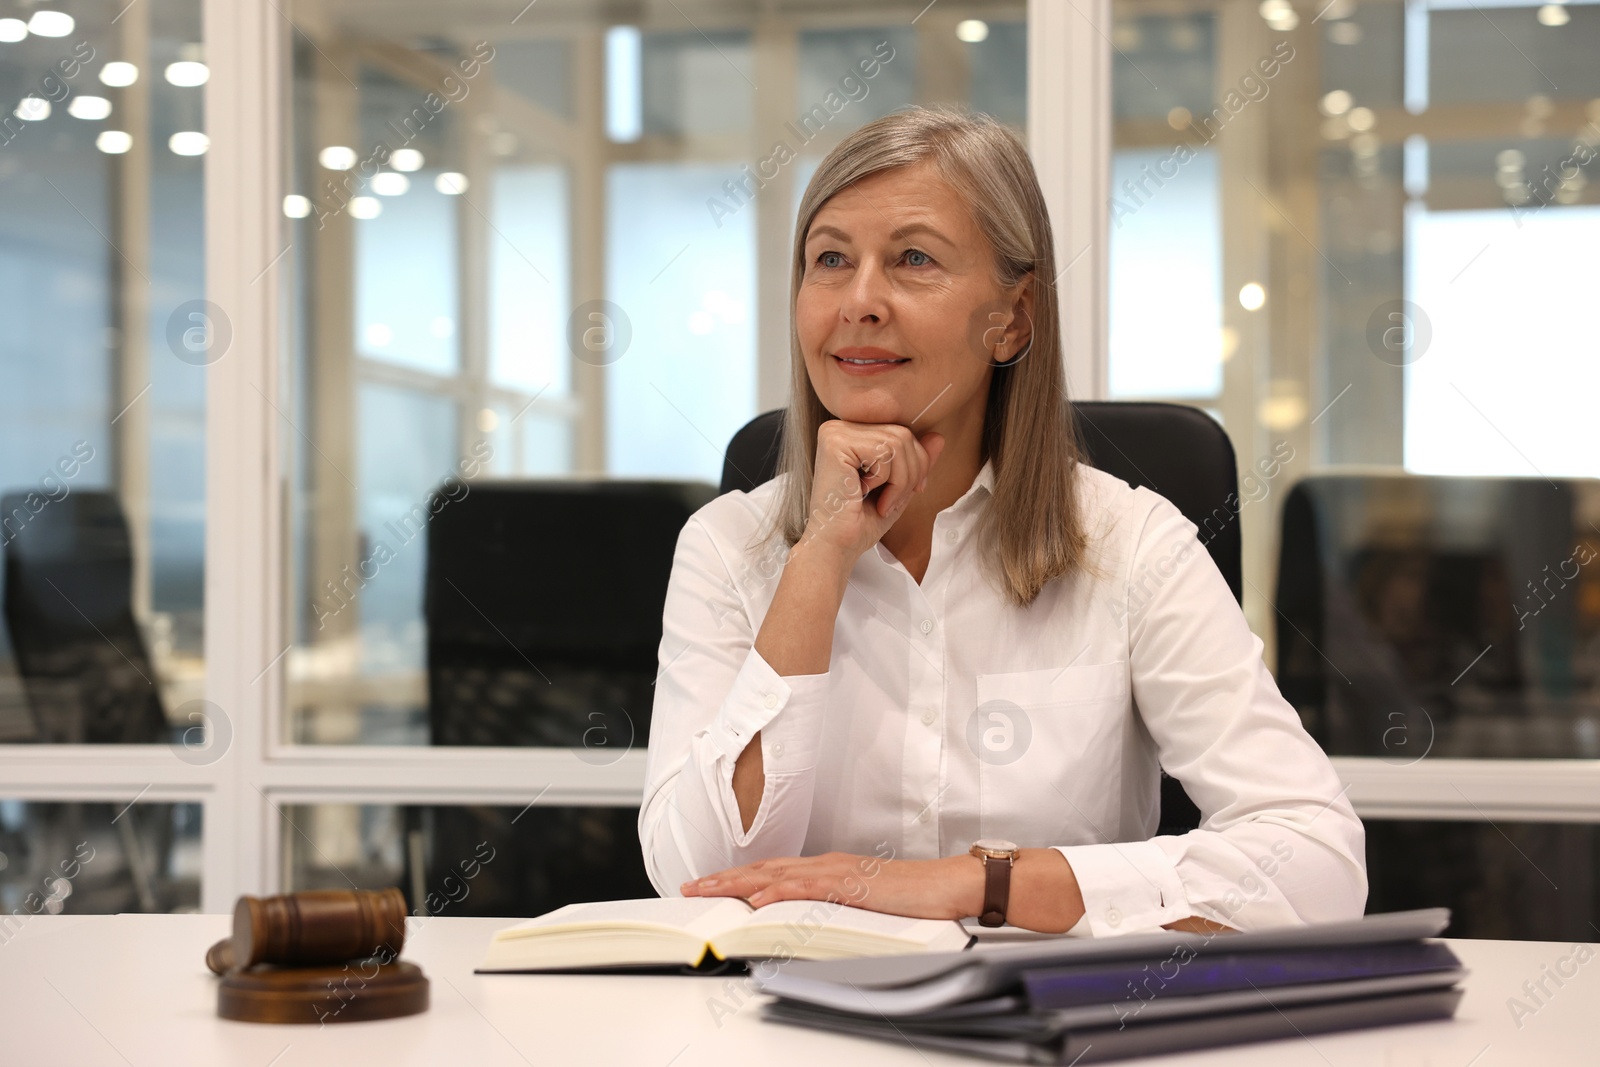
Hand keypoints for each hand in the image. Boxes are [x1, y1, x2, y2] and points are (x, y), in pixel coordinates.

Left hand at [680, 851, 980, 920]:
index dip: (738, 877)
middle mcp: (828, 864)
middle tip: (690, 887)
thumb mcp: (865, 902)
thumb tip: (806, 918)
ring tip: (707, 891)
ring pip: (776, 874)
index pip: (773, 871)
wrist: (950, 885)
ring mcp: (838, 872)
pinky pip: (807, 888)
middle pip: (764, 868)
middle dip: (724, 878)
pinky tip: (757, 899)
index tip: (708, 886)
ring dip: (738, 883)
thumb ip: (835, 905)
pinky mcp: (852, 885)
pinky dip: (777, 892)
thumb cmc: (916, 897)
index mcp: (830, 868)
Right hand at [799, 420, 944, 564]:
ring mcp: (835, 433)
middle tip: (893, 503)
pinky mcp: (834, 443)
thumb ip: (916, 461)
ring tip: (882, 502)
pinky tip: (863, 494)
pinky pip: (883, 451)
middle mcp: (839, 428)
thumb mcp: (898, 488)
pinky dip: (885, 480)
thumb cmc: (860, 523)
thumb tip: (938, 437)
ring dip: (899, 481)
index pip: (902, 432)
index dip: (918, 463)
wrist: (836, 546)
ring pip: (897, 442)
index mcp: (852, 435)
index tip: (911, 491)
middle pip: (902, 434)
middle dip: (911, 473)